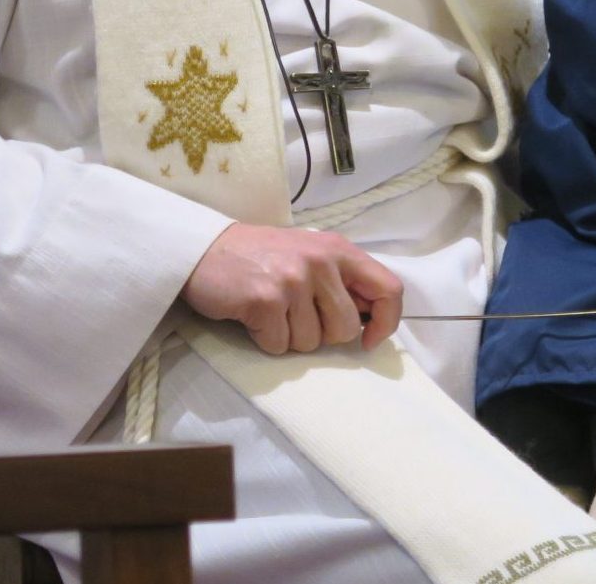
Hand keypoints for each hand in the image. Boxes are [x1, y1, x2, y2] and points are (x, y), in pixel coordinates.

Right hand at [180, 223, 403, 355]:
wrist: (205, 249)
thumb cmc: (261, 257)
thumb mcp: (311, 255)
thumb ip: (341, 280)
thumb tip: (370, 319)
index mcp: (339, 249)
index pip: (389, 289)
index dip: (386, 322)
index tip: (368, 340)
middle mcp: (321, 261)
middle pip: (346, 328)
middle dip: (322, 335)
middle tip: (295, 315)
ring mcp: (294, 280)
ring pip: (311, 342)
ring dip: (290, 337)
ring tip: (272, 310)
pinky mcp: (266, 300)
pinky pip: (279, 345)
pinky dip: (265, 340)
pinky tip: (254, 316)